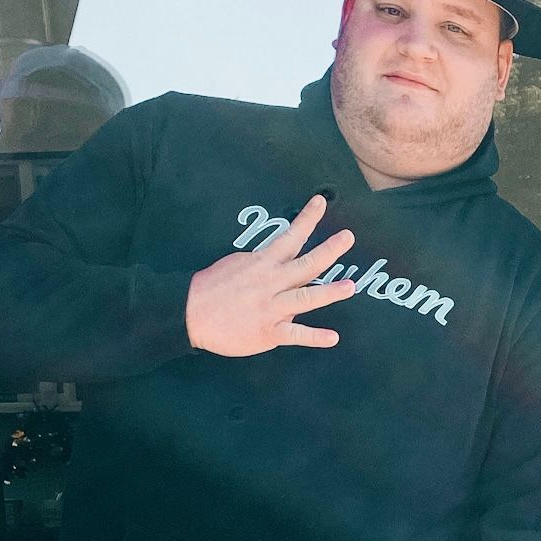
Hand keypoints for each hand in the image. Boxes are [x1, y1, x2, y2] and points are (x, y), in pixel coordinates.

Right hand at [186, 194, 355, 357]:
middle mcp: (271, 283)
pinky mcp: (269, 332)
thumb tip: (282, 259)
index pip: (290, 237)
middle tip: (348, 238)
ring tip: (350, 287)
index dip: (307, 219)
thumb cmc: (212, 287)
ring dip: (329, 292)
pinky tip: (333, 338)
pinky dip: (315, 337)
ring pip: (305, 297)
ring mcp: (271, 308)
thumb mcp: (238, 264)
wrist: (190, 313)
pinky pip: (295, 335)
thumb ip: (264, 263)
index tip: (321, 203)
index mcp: (263, 263)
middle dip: (328, 250)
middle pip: (305, 264)